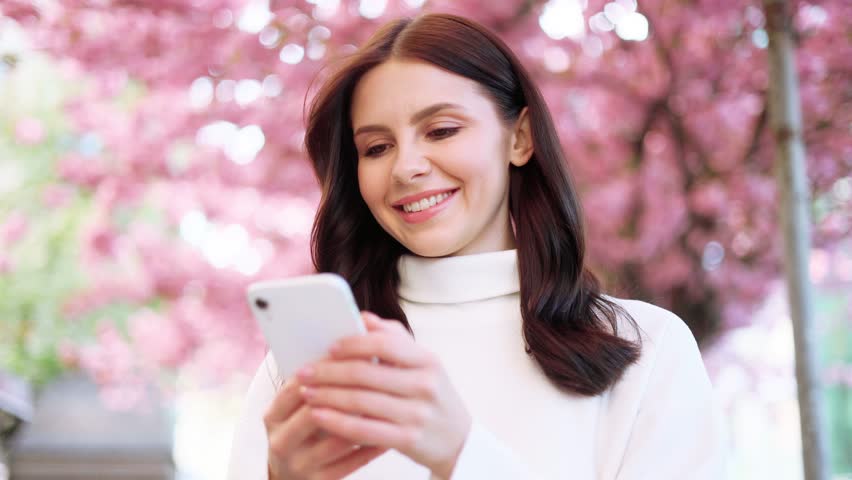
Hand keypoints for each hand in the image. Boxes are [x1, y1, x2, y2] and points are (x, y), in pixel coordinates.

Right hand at [264, 361, 388, 479]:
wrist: (292, 474)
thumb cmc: (303, 430)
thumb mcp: (297, 407)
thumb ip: (316, 380)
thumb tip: (347, 347)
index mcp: (274, 415)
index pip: (296, 387)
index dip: (325, 370)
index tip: (355, 356)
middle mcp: (281, 440)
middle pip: (313, 413)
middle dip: (346, 395)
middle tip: (377, 379)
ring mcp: (298, 464)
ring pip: (335, 440)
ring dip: (363, 422)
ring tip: (387, 406)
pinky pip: (350, 464)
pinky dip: (370, 448)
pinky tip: (388, 434)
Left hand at [296, 312, 471, 478]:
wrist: (458, 439)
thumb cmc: (432, 396)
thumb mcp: (423, 364)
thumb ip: (394, 338)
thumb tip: (363, 317)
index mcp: (428, 360)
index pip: (386, 344)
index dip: (353, 343)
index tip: (329, 346)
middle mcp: (425, 385)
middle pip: (366, 373)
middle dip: (329, 371)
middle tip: (304, 371)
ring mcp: (416, 414)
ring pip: (360, 401)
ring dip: (327, 395)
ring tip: (305, 392)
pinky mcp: (407, 440)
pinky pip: (363, 429)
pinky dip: (336, 421)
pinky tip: (318, 416)